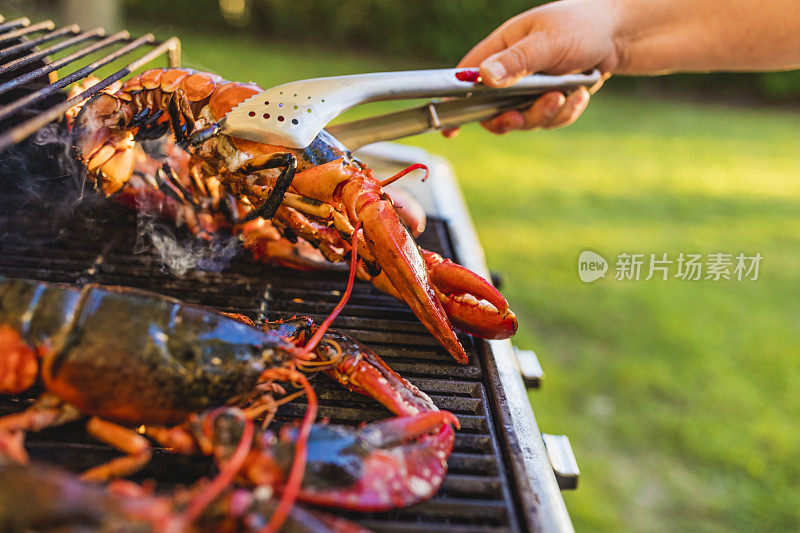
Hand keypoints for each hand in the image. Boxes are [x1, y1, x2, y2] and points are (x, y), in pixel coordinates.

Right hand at [446, 0, 618, 135]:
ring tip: (564, 96)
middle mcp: (510, 74)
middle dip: (509, 118)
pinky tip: (579, 95)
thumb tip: (484, 78)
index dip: (454, 103)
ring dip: (544, 114)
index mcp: (500, 50)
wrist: (618, 34)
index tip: (450, 129)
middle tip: (520, 117)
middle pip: (492, 110)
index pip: (467, 78)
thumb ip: (516, 61)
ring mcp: (529, 91)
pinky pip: (549, 121)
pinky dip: (565, 113)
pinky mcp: (548, 102)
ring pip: (524, 120)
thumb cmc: (579, 25)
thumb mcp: (547, 40)